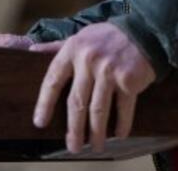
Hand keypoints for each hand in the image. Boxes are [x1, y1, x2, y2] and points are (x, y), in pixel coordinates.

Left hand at [31, 22, 155, 153]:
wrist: (145, 31)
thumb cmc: (109, 36)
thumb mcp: (82, 36)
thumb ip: (58, 46)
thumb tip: (32, 50)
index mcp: (73, 49)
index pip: (53, 80)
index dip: (45, 103)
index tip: (40, 123)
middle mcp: (89, 60)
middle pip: (76, 103)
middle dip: (74, 129)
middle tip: (73, 146)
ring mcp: (110, 71)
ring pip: (98, 110)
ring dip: (97, 133)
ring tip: (96, 146)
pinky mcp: (129, 80)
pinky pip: (123, 108)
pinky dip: (122, 124)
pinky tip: (119, 134)